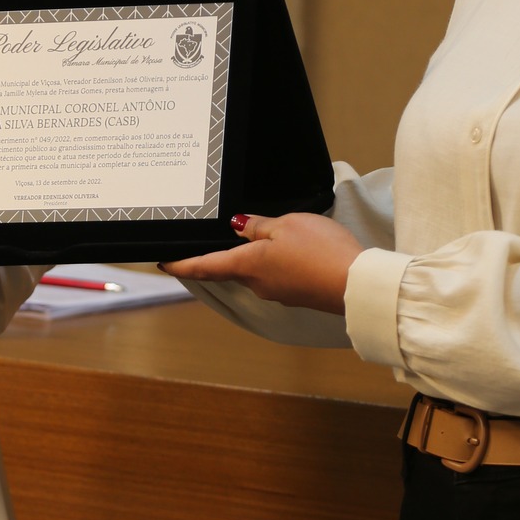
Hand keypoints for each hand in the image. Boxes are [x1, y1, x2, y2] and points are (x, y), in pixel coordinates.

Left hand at [162, 212, 364, 313]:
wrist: (356, 285)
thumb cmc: (320, 252)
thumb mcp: (286, 225)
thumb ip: (259, 226)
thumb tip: (239, 227)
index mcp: (247, 265)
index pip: (204, 265)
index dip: (181, 264)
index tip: (163, 262)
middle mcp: (257, 284)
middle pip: (233, 265)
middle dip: (231, 250)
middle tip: (230, 230)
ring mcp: (278, 292)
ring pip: (259, 269)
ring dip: (261, 253)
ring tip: (277, 232)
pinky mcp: (297, 294)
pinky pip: (280, 274)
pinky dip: (281, 260)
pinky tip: (298, 248)